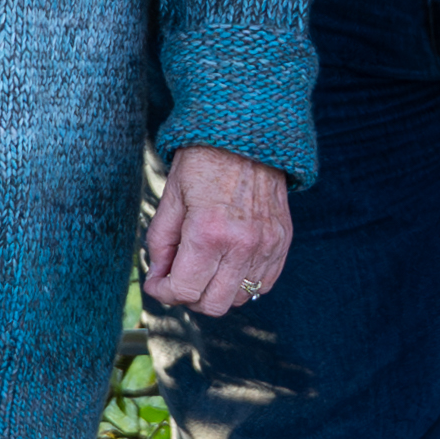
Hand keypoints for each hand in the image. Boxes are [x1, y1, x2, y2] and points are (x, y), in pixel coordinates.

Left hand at [139, 145, 293, 316]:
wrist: (247, 134)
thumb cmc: (204, 161)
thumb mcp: (171, 198)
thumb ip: (160, 243)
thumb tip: (157, 278)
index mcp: (208, 233)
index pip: (184, 290)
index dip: (164, 292)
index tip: (157, 283)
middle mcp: (241, 245)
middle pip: (213, 304)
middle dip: (189, 297)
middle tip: (179, 277)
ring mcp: (266, 246)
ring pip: (238, 298)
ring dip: (217, 290)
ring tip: (205, 267)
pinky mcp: (282, 242)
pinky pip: (264, 284)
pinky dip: (242, 282)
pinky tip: (228, 263)